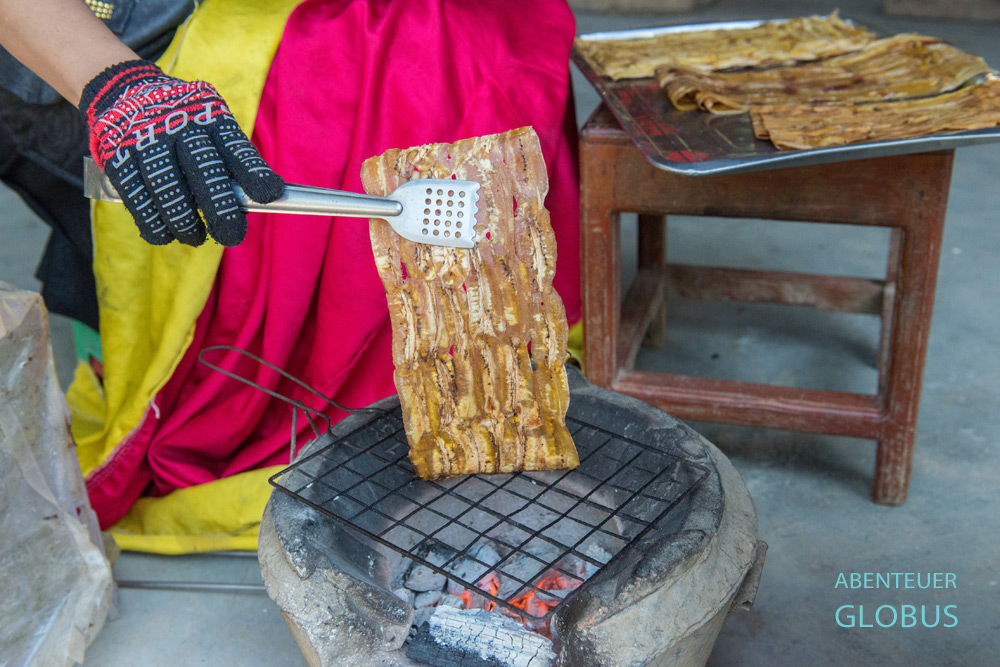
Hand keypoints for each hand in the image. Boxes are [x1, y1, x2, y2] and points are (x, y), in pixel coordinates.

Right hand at [80, 60, 282, 245]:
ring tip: (195, 237)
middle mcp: (180, 125)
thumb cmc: (183, 123)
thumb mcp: (210, 127)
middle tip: (231, 235)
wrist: (125, 91)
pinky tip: (163, 234)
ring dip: (183, 220)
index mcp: (211, 118)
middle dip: (220, 208)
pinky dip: (152, 221)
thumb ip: (228, 161)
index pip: (236, 148)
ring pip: (168, 186)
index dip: (253, 172)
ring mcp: (146, 138)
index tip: (269, 195)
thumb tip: (253, 204)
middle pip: (204, 170)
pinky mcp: (118, 154)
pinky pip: (137, 194)